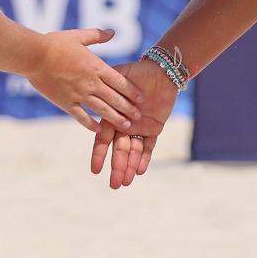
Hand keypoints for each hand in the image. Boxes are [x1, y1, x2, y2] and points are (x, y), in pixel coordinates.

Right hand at [25, 28, 141, 131]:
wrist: (34, 56)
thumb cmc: (55, 43)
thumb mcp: (79, 36)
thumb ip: (97, 36)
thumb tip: (112, 32)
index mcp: (96, 67)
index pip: (120, 82)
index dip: (132, 91)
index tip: (141, 98)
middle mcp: (91, 83)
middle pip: (115, 98)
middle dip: (128, 108)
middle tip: (138, 117)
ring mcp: (78, 94)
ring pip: (102, 110)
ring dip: (115, 119)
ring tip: (125, 127)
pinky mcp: (65, 103)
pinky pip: (81, 117)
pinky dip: (91, 124)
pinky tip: (98, 129)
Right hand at [89, 59, 179, 188]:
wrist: (161, 72)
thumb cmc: (137, 72)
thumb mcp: (119, 79)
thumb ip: (110, 91)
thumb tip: (98, 96)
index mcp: (112, 116)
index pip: (103, 140)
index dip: (99, 155)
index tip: (95, 170)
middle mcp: (124, 125)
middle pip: (118, 150)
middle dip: (116, 167)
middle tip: (113, 185)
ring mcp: (138, 128)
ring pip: (133, 152)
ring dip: (129, 167)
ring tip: (126, 182)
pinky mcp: (153, 129)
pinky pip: (148, 147)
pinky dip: (144, 158)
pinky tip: (140, 171)